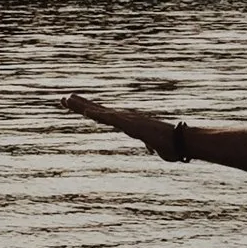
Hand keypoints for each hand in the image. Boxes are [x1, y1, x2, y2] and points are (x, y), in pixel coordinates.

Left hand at [65, 91, 183, 160]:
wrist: (183, 143)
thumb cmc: (172, 146)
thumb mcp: (157, 147)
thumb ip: (152, 146)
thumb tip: (154, 149)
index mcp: (130, 124)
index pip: (106, 115)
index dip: (91, 110)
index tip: (77, 106)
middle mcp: (127, 119)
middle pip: (99, 110)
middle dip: (80, 104)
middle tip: (63, 99)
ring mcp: (128, 121)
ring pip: (101, 112)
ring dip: (84, 107)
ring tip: (67, 100)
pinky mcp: (132, 125)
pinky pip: (112, 120)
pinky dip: (99, 115)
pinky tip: (86, 112)